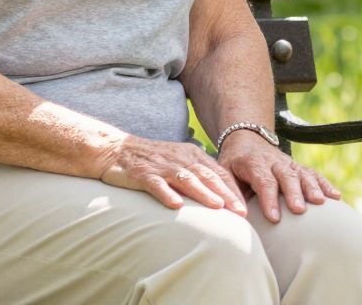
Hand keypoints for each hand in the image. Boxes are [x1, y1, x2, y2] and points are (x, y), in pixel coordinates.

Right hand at [98, 136, 246, 214]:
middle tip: (241, 212)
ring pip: (186, 179)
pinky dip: (167, 194)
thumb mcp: (178, 160)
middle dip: (226, 194)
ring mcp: (161, 166)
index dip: (233, 189)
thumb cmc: (151, 159)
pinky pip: (156, 184)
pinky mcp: (142, 173)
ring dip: (203, 193)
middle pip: (207, 176)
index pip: (217, 172)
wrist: (115, 149)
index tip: (246, 208)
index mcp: (190, 154)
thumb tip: (221, 194)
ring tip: (217, 207)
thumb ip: (197, 173)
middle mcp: (179, 158)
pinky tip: (176, 205)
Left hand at [218, 132, 337, 222]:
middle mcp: (273, 161)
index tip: (274, 218)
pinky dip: (325, 184)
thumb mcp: (224, 173)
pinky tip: (336, 197)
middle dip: (294, 193)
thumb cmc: (234, 164)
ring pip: (302, 173)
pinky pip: (313, 174)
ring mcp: (288, 163)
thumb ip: (231, 192)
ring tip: (321, 203)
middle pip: (286, 176)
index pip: (263, 180)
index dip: (269, 199)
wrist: (246, 138)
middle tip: (300, 210)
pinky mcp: (298, 167)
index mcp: (253, 163)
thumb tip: (238, 215)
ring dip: (313, 187)